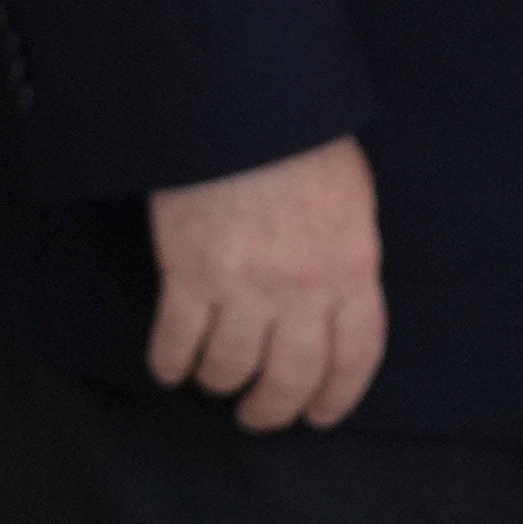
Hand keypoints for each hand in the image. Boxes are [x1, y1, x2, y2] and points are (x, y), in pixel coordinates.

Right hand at [146, 133, 383, 432]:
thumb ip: (349, 254)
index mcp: (352, 273)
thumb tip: (337, 291)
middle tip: (259, 418)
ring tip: (214, 387)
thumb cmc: (300, 140)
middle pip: (291, 376)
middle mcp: (302, 293)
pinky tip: (168, 370)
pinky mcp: (188, 273)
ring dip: (221, 385)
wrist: (237, 105)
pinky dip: (171, 362)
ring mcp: (243, 287)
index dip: (335, 398)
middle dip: (274, 408)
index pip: (353, 360)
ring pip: (232, 366)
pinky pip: (179, 337)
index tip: (318, 416)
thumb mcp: (353, 200)